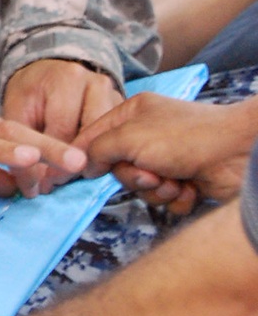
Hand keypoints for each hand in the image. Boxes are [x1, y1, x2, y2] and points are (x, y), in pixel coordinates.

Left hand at [2, 59, 121, 192]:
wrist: (51, 72)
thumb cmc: (32, 91)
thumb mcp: (17, 109)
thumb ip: (21, 141)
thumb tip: (32, 183)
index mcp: (67, 79)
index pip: (63, 128)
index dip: (51, 160)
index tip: (42, 184)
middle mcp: (96, 83)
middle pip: (91, 135)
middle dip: (72, 165)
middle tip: (55, 184)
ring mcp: (114, 95)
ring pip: (108, 139)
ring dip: (90, 162)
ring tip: (70, 177)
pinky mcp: (123, 109)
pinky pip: (116, 137)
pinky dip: (101, 154)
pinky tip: (85, 167)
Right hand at [75, 92, 257, 212]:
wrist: (237, 154)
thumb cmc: (186, 138)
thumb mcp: (130, 136)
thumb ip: (98, 149)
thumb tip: (82, 164)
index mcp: (133, 114)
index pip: (95, 135)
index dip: (86, 156)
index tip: (78, 172)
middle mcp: (148, 135)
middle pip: (119, 169)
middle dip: (135, 178)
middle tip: (150, 174)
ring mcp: (168, 159)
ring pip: (142, 189)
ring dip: (158, 190)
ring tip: (176, 180)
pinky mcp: (184, 180)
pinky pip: (164, 201)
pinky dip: (176, 199)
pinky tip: (190, 187)